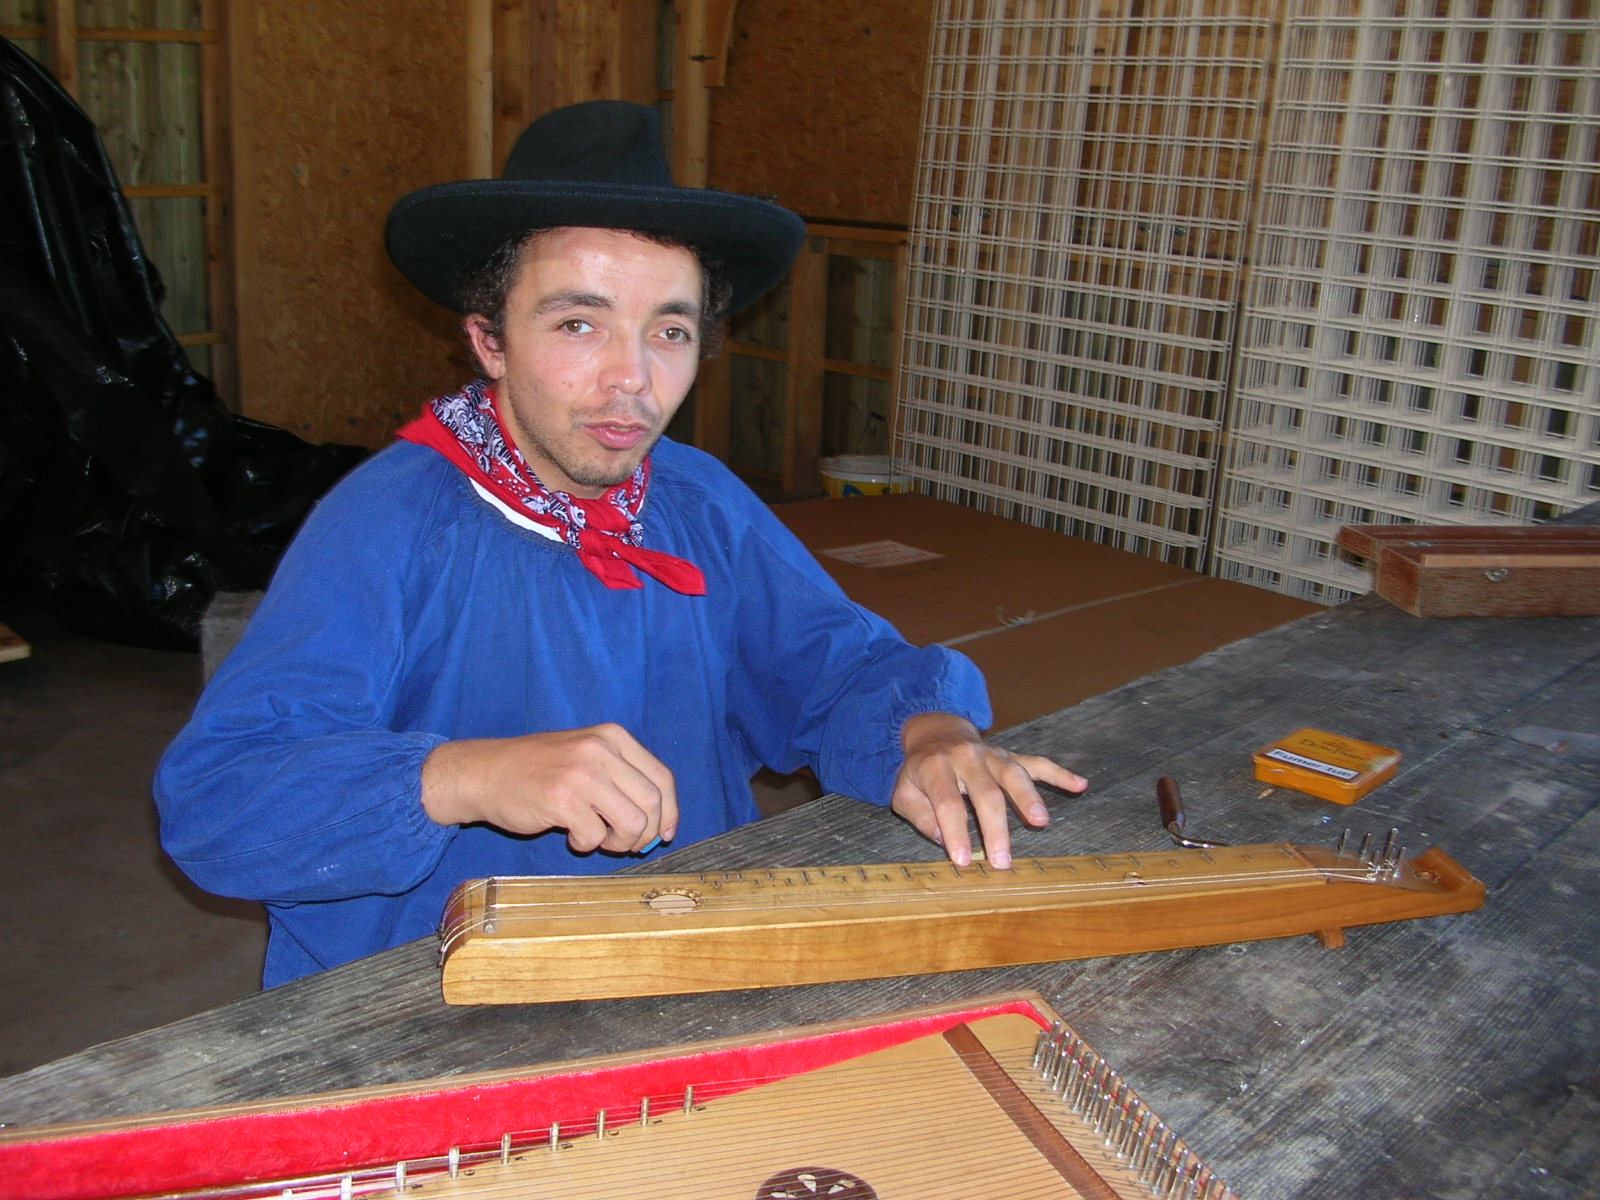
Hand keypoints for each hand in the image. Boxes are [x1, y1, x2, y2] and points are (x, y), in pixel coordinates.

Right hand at [420, 724, 677, 854]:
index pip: (662, 778)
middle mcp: (601, 750)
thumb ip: (622, 777)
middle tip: (623, 843)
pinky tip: (569, 834)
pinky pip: (595, 837)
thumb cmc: (537, 769)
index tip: (664, 834)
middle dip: (644, 834)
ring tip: (596, 838)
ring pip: (631, 824)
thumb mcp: (586, 755)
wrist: (484, 772)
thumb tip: (659, 821)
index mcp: (613, 737)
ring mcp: (582, 774)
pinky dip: (586, 845)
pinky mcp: (562, 799)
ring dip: (617, 842)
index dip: (669, 812)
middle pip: (652, 804)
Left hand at [890, 713, 1085, 869]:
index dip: (955, 832)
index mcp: (935, 767)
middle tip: (1002, 861)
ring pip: (1013, 774)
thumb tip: (944, 839)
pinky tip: (1080, 785)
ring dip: (1028, 797)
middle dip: (995, 828)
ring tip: (1041, 821)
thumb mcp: (903, 792)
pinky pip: (1037, 763)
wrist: (935, 732)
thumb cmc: (920, 771)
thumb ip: (921, 816)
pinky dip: (1059, 774)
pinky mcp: (1010, 755)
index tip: (963, 861)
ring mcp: (991, 754)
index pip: (947, 802)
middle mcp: (966, 757)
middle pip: (986, 793)